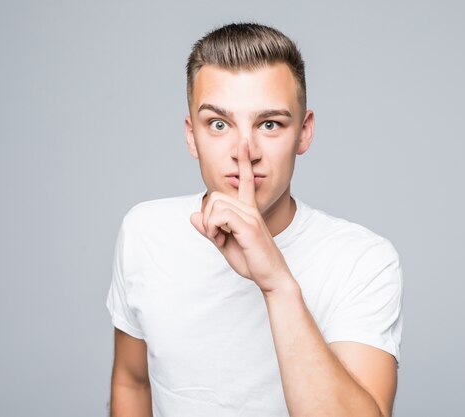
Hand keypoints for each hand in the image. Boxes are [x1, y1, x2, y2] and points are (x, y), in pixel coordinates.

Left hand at [190, 139, 292, 292]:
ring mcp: (250, 216)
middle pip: (214, 196)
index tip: (244, 144)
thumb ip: (209, 229)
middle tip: (216, 235)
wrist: (271, 275)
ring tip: (221, 239)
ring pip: (215, 205)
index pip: (245, 181)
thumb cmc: (252, 260)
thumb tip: (193, 215)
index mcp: (248, 210)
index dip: (244, 162)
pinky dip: (214, 228)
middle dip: (207, 217)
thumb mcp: (225, 244)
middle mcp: (250, 208)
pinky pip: (220, 216)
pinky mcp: (248, 226)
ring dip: (210, 225)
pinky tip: (222, 239)